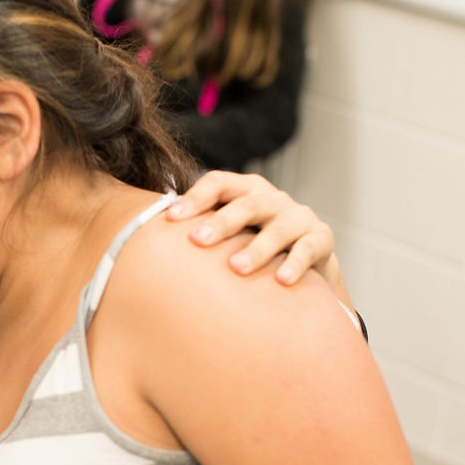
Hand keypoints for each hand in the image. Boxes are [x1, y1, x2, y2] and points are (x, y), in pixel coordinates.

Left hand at [168, 170, 335, 285]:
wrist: (307, 261)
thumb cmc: (253, 246)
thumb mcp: (229, 235)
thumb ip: (201, 234)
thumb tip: (144, 247)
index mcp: (244, 191)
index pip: (219, 183)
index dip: (195, 197)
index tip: (170, 219)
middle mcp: (272, 199)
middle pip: (247, 203)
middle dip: (222, 222)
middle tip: (197, 240)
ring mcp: (298, 216)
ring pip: (278, 227)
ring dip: (257, 248)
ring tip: (236, 269)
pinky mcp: (321, 238)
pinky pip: (308, 249)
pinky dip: (296, 264)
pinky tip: (281, 281)